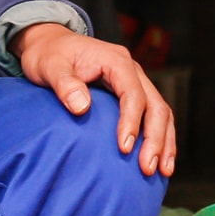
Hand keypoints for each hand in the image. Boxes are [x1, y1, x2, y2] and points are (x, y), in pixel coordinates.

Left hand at [16, 23, 176, 177]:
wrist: (50, 44)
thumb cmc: (49, 55)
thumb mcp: (50, 66)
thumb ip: (65, 84)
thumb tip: (82, 107)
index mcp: (116, 61)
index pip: (133, 94)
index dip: (132, 122)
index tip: (124, 148)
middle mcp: (132, 70)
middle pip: (155, 105)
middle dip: (155, 138)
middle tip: (147, 168)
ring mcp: (136, 82)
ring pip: (161, 112)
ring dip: (164, 142)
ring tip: (162, 171)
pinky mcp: (133, 94)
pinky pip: (154, 116)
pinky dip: (160, 138)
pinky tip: (159, 160)